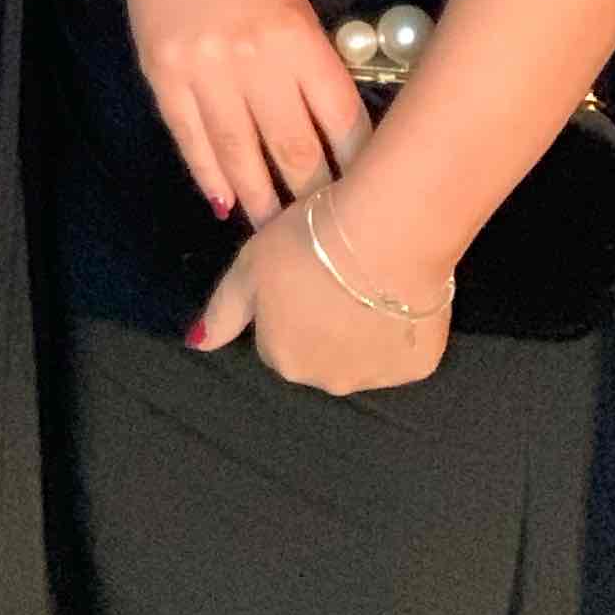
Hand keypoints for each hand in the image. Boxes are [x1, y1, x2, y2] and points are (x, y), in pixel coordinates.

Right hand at [99, 0, 369, 228]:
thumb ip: (307, 60)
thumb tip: (328, 128)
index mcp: (297, 35)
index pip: (339, 118)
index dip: (358, 166)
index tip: (371, 200)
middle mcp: (253, 58)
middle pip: (293, 148)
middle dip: (313, 198)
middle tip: (328, 240)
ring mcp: (204, 70)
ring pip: (240, 154)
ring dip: (262, 200)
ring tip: (277, 236)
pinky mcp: (163, 75)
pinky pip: (191, 139)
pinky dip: (209, 175)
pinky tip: (224, 201)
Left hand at [192, 192, 449, 394]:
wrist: (386, 233)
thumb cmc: (307, 243)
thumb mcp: (248, 266)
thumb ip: (222, 311)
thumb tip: (195, 344)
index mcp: (281, 359)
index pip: (276, 341)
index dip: (288, 306)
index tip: (303, 274)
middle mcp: (326, 381)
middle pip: (318, 356)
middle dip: (323, 326)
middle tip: (337, 276)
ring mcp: (376, 379)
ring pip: (361, 357)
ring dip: (360, 333)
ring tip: (370, 283)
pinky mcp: (419, 367)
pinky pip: (402, 353)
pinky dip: (399, 330)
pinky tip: (400, 294)